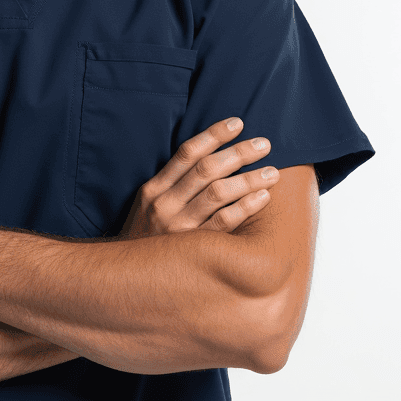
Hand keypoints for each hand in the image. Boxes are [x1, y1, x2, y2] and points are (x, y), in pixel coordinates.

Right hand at [118, 118, 277, 237]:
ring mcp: (178, 227)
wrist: (129, 277)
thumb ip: (172, 183)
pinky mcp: (193, 249)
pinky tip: (263, 197)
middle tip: (263, 144)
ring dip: (248, 179)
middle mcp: (164, 204)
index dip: (213, 135)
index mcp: (153, 188)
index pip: (186, 152)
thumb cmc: (147, 235)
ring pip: (217, 193)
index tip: (237, 123)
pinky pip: (224, 223)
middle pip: (206, 169)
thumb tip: (209, 156)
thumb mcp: (149, 204)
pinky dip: (245, 207)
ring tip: (272, 171)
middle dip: (238, 153)